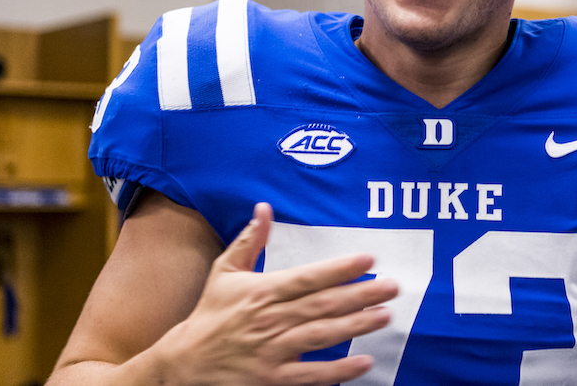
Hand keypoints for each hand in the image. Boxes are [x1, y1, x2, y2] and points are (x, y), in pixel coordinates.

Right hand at [156, 203, 398, 385]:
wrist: (184, 363)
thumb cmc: (209, 314)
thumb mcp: (224, 272)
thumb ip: (249, 240)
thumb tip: (263, 207)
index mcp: (263, 292)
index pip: (308, 277)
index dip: (339, 268)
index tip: (368, 260)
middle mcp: (271, 320)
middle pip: (323, 305)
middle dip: (361, 295)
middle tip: (392, 287)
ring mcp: (273, 351)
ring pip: (322, 336)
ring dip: (356, 326)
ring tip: (385, 316)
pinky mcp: (272, 378)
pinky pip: (311, 375)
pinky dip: (339, 370)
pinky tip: (364, 361)